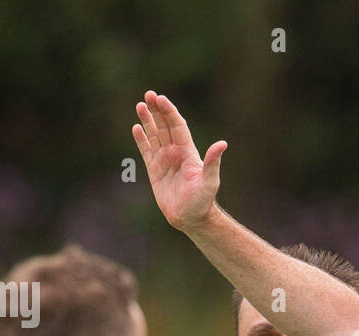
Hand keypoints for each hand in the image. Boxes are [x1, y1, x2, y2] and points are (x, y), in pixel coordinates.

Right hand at [131, 90, 227, 231]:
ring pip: (155, 135)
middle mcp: (176, 152)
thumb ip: (213, 162)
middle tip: (148, 94)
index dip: (169, 112)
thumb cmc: (203, 202)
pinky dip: (142, 139)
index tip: (160, 99)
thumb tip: (222, 144)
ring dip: (148, 121)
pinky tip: (136, 128)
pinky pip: (146, 151)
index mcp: (188, 151)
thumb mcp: (209, 182)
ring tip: (140, 105)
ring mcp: (164, 160)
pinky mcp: (155, 170)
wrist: (191, 218)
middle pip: (165, 126)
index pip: (177, 126)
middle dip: (157, 110)